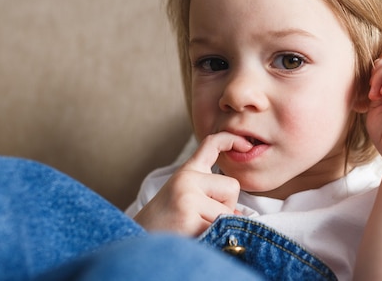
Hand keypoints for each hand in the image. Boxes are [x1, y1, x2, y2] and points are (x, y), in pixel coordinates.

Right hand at [133, 132, 251, 235]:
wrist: (136, 242)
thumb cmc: (165, 226)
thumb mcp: (183, 199)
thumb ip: (209, 195)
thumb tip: (241, 214)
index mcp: (186, 172)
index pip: (211, 144)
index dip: (230, 139)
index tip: (245, 143)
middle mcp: (186, 179)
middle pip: (232, 187)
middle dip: (227, 207)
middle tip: (200, 220)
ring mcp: (187, 197)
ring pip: (229, 211)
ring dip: (219, 227)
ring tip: (194, 230)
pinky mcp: (188, 217)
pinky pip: (221, 228)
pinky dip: (215, 239)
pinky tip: (194, 239)